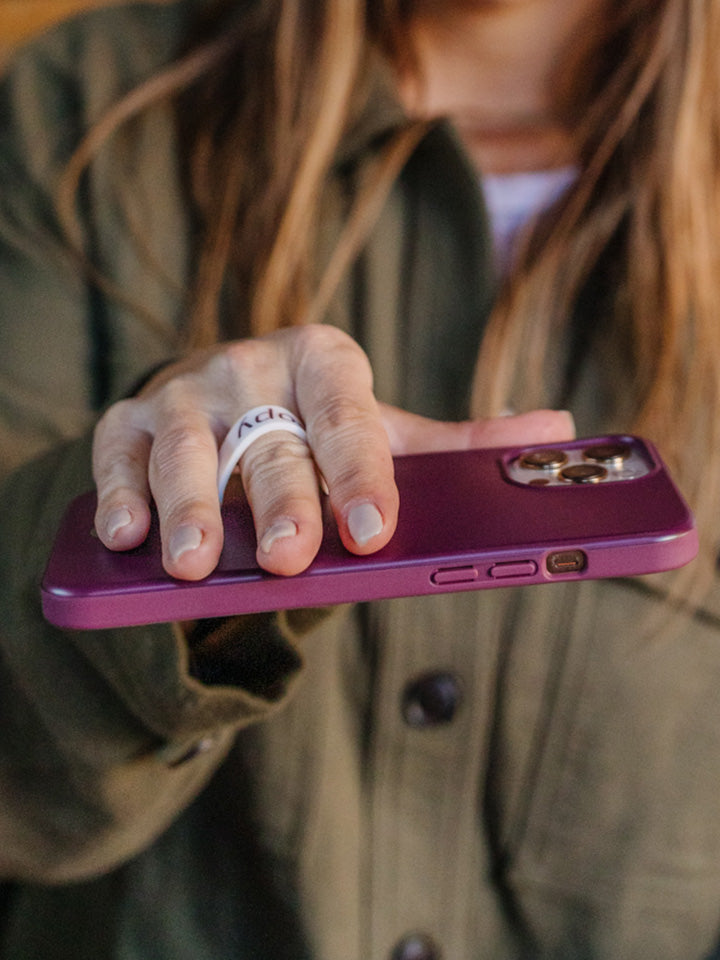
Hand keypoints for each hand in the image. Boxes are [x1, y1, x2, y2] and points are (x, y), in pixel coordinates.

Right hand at [92, 325, 574, 580]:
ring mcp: (188, 393)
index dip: (360, 475)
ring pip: (187, 446)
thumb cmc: (318, 428)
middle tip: (288, 556)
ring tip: (192, 562)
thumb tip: (556, 431)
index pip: (349, 419)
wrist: (236, 404)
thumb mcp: (385, 432)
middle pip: (271, 441)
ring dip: (190, 503)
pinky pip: (118, 453)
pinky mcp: (131, 420)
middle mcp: (255, 367)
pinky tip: (126, 535)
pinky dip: (118, 492)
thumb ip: (457, 446)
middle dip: (278, 500)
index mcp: (327, 362)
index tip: (371, 531)